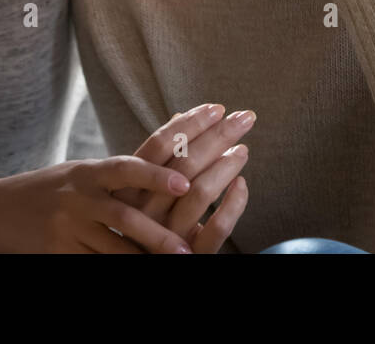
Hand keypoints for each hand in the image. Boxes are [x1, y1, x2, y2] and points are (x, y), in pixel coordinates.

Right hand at [0, 157, 196, 252]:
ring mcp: (66, 227)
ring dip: (143, 258)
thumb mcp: (80, 172)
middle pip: (123, 216)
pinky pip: (92, 264)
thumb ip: (118, 171)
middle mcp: (78, 198)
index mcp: (88, 172)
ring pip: (112, 247)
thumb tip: (172, 135)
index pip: (126, 168)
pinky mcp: (57, 252)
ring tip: (172, 264)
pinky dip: (114, 268)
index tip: (185, 182)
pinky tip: (137, 271)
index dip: (156, 175)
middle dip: (158, 234)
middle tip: (187, 247)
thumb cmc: (49, 188)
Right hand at [115, 103, 254, 252]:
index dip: (189, 124)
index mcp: (130, 188)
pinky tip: (242, 184)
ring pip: (200, 192)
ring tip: (243, 149)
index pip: (159, 145)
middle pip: (183, 162)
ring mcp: (165, 233)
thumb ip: (157, 157)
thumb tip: (179, 115)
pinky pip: (215, 229)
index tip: (217, 108)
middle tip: (244, 118)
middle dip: (217, 136)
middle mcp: (144, 209)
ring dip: (225, 166)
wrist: (133, 266)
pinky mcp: (188, 254)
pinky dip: (232, 206)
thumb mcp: (137, 189)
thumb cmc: (138, 225)